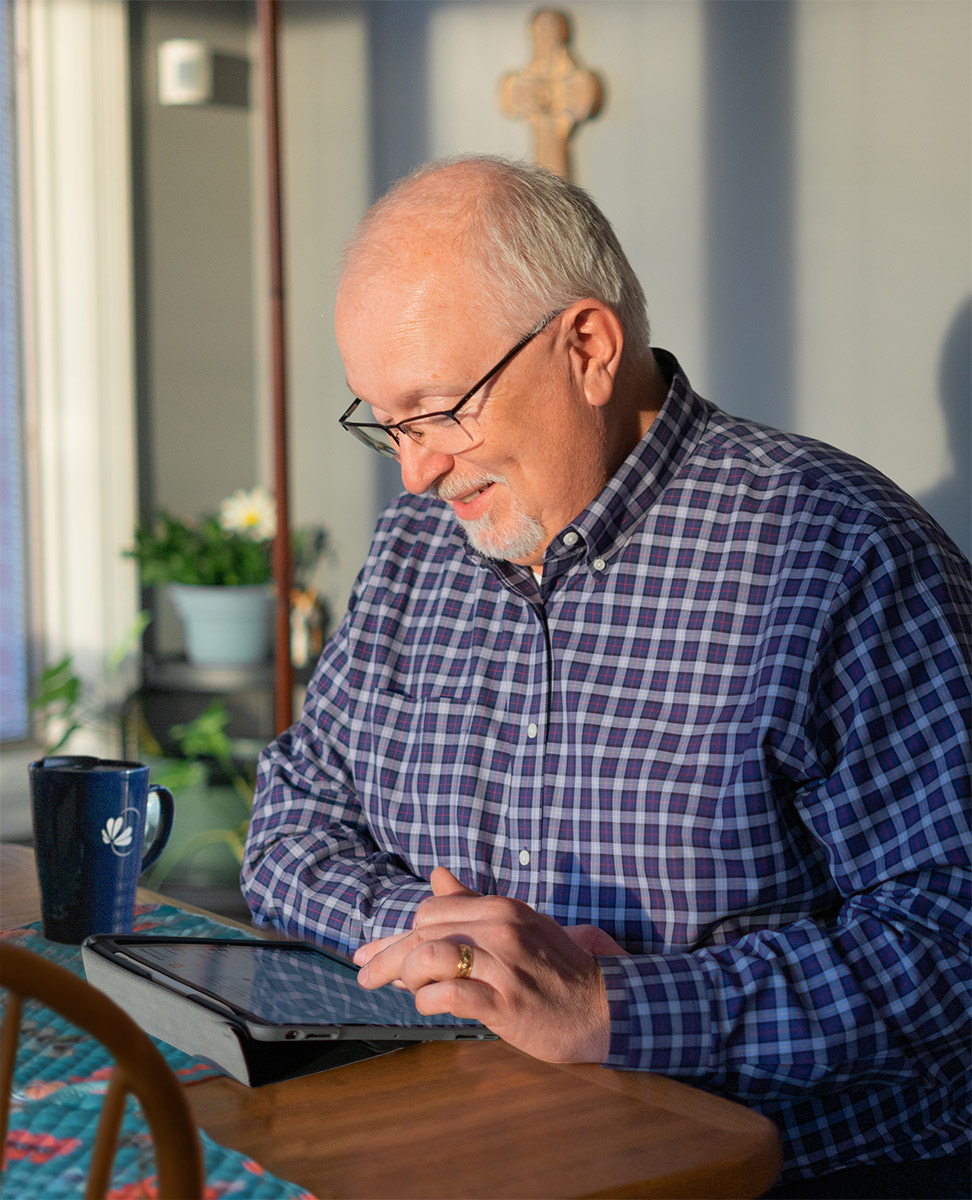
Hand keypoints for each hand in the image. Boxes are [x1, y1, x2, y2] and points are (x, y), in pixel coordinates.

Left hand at [353, 867, 614, 1062]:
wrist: (604, 1007)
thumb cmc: (556, 968)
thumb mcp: (518, 924)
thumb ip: (473, 901)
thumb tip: (436, 875)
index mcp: (500, 907)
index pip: (430, 909)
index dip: (400, 932)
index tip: (377, 951)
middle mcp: (500, 928)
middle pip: (423, 932)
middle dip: (387, 956)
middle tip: (366, 975)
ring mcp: (504, 964)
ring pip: (429, 956)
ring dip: (407, 976)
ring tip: (407, 990)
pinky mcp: (507, 1002)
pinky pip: (449, 993)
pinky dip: (428, 1000)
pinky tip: (429, 1005)